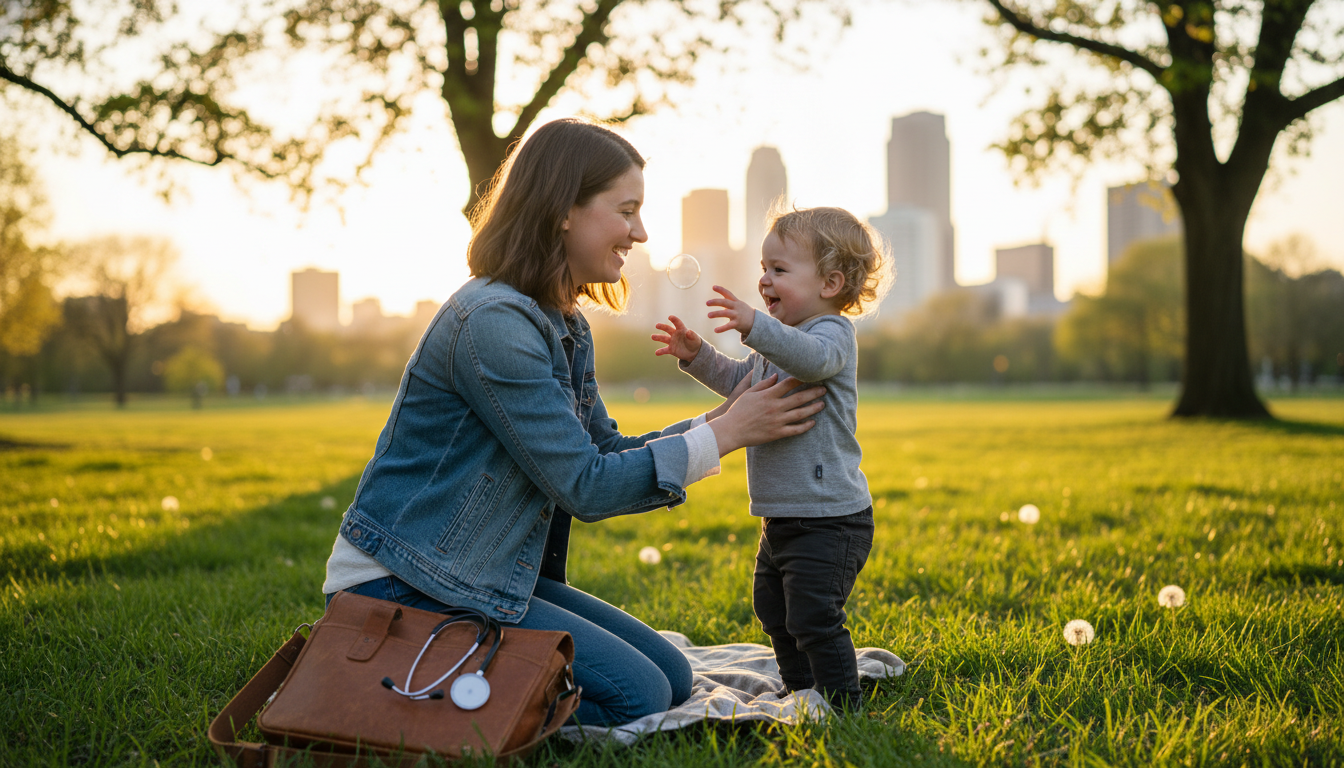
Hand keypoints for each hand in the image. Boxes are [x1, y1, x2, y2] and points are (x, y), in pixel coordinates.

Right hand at [652, 315, 702, 361]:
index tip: (670, 317)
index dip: (674, 319)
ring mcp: (672, 342)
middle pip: (667, 329)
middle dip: (662, 327)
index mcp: (681, 329)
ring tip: (652, 337)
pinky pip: (664, 350)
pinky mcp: (671, 349)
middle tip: (657, 325)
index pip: (677, 323)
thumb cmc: (694, 342)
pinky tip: (656, 353)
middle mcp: (675, 334)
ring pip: (663, 338)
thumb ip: (692, 335)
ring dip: (658, 337)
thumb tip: (688, 331)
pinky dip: (660, 351)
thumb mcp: (695, 339)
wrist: (693, 352)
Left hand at [707, 285, 754, 336]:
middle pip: (725, 302)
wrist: (756, 321)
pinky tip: (715, 330)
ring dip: (716, 313)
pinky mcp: (738, 323)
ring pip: (726, 313)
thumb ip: (728, 301)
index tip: (713, 287)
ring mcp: (737, 315)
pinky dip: (722, 328)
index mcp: (735, 302)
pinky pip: (729, 326)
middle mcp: (736, 307)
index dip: (721, 290)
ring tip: (708, 315)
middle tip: (707, 303)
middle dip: (716, 302)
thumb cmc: (744, 312)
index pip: (728, 294)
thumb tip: (717, 299)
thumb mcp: (738, 304)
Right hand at [709, 374, 824, 455]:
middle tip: (824, 389)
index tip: (811, 375)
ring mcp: (777, 421)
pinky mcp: (777, 433)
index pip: (788, 384)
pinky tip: (812, 422)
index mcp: (768, 395)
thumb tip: (776, 376)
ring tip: (823, 404)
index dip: (801, 379)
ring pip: (800, 414)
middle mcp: (775, 407)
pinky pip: (795, 430)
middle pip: (799, 398)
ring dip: (813, 408)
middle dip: (814, 393)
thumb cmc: (738, 410)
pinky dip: (805, 426)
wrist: (731, 430)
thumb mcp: (748, 393)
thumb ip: (763, 384)